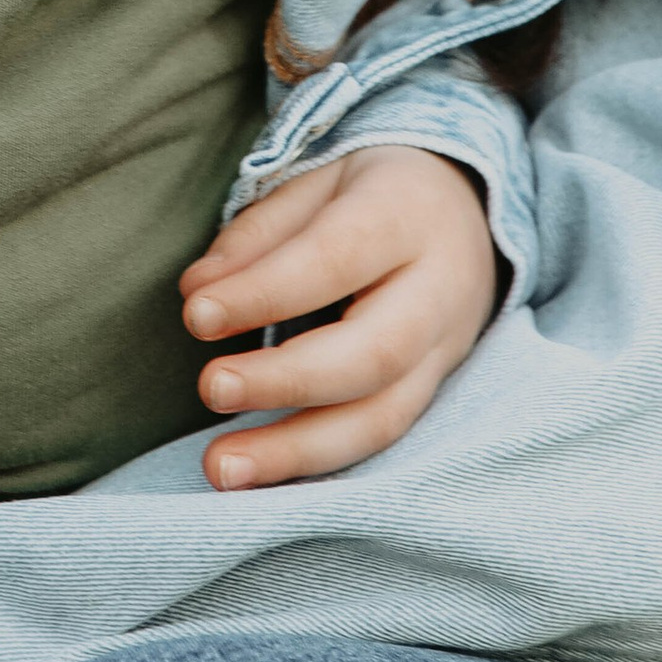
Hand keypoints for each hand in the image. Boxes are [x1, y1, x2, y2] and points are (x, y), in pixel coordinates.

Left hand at [180, 143, 498, 490]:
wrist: (465, 210)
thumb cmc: (370, 193)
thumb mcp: (317, 181)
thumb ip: (257, 235)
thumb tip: (197, 292)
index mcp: (407, 215)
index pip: (335, 259)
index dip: (266, 293)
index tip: (196, 317)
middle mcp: (440, 291)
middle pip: (373, 353)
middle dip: (286, 380)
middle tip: (210, 388)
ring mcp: (447, 352)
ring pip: (383, 417)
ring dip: (297, 452)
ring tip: (221, 468)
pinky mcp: (435, 394)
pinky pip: (381, 439)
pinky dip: (317, 465)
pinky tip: (260, 480)